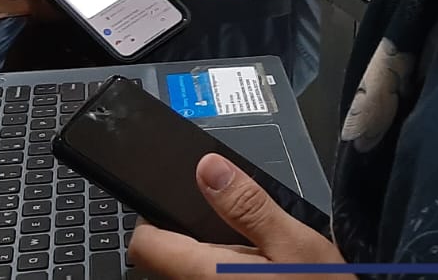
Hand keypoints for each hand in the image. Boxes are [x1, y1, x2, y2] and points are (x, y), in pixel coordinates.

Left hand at [128, 154, 348, 279]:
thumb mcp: (292, 242)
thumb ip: (246, 206)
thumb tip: (207, 168)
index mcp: (207, 274)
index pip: (144, 246)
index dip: (152, 219)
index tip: (176, 202)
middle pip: (168, 262)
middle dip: (193, 238)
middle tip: (237, 226)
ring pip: (192, 276)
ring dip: (214, 259)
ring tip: (257, 251)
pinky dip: (228, 272)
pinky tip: (263, 272)